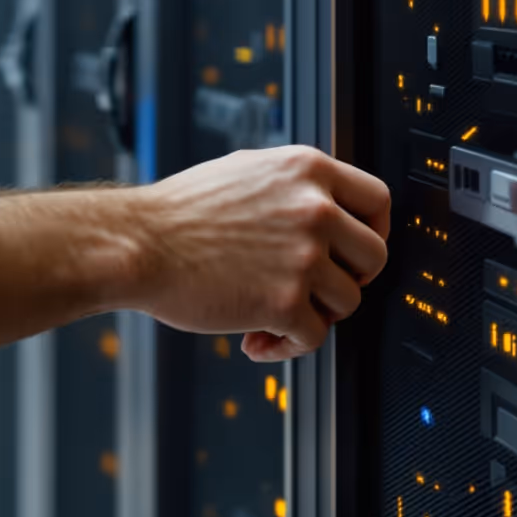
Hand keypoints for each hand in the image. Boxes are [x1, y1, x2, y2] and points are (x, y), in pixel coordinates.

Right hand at [128, 145, 389, 360]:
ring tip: (275, 315)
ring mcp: (303, 256)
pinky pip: (314, 338)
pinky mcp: (284, 301)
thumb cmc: (180, 213)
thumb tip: (330, 208)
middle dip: (350, 279)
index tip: (355, 252)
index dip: (374, 232)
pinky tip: (256, 339)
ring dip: (315, 315)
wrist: (138, 244)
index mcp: (306, 170)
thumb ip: (294, 186)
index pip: (378, 200)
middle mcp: (314, 208)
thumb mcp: (247, 172)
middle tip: (318, 289)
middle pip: (374, 256)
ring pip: (347, 301)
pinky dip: (287, 346)